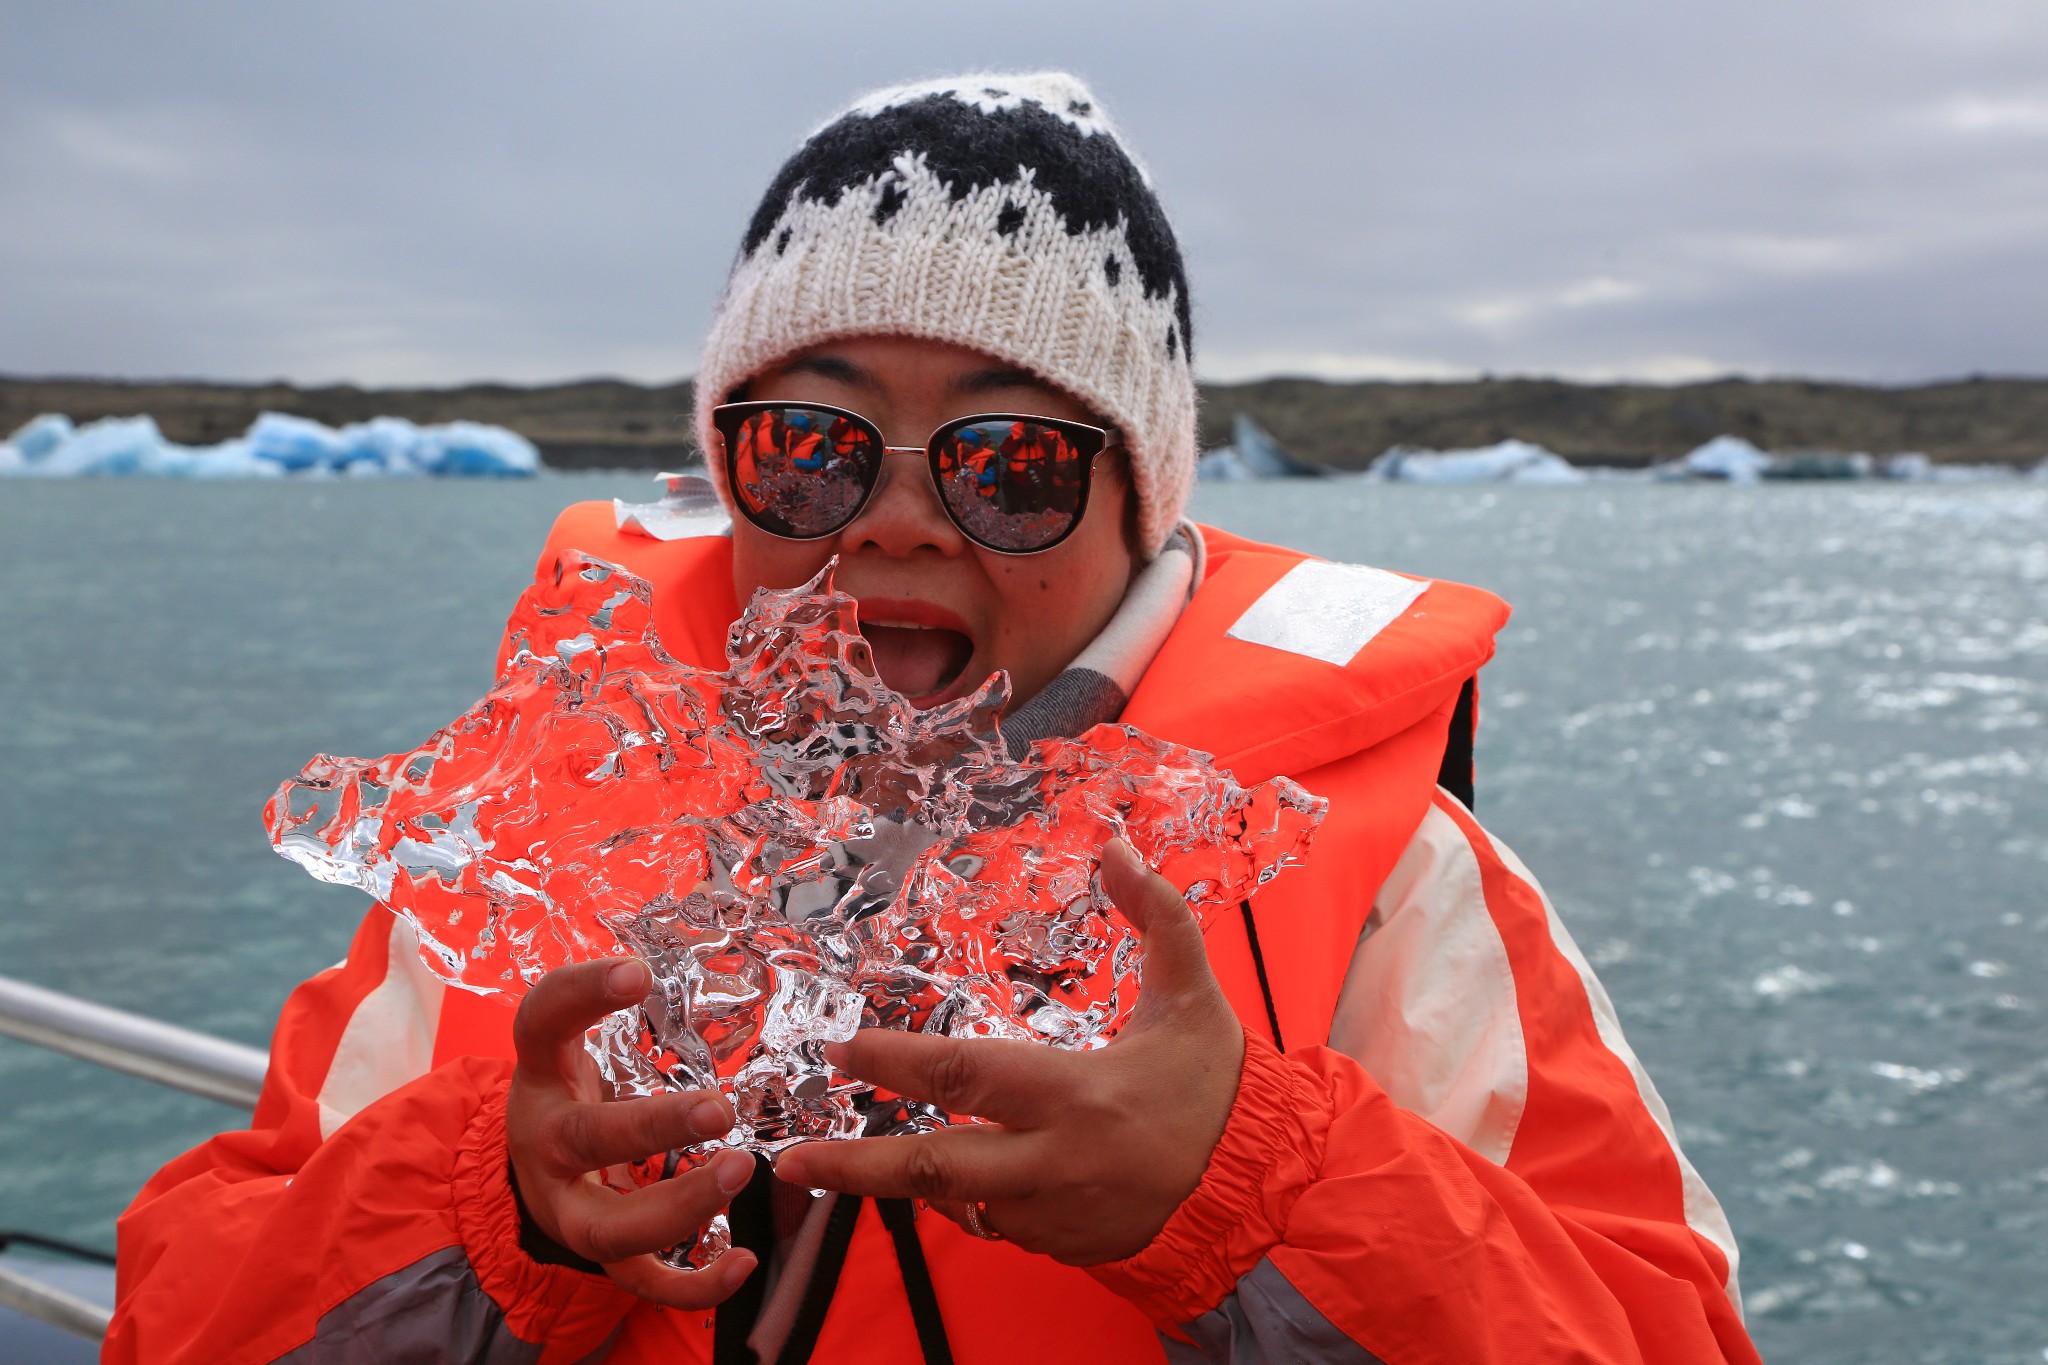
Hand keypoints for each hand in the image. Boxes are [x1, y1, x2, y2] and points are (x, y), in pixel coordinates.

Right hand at [506, 957, 756, 1305]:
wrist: (530, 1174)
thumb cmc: (572, 1096)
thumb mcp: (570, 1047)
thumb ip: (602, 1005)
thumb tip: (670, 957)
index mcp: (540, 1078)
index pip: (541, 1025)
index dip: (581, 995)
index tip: (638, 971)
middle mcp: (546, 1147)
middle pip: (585, 1141)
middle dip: (652, 1127)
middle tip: (718, 1109)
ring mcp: (569, 1209)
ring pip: (611, 1227)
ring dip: (679, 1205)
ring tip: (740, 1169)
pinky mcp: (601, 1254)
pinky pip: (642, 1283)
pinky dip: (693, 1285)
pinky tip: (745, 1262)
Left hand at [773, 839, 1245, 1264]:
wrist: (1257, 1186)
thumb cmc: (1216, 1086)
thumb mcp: (1193, 993)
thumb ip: (1158, 915)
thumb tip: (1119, 846)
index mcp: (1075, 1095)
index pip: (965, 1075)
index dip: (896, 1063)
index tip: (841, 1050)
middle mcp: (1053, 1163)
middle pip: (933, 1168)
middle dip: (854, 1163)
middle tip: (791, 1156)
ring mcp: (1053, 1215)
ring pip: (958, 1204)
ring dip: (905, 1185)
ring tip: (841, 1166)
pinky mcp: (1062, 1246)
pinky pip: (997, 1226)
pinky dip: (970, 1203)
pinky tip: (957, 1178)